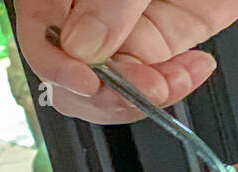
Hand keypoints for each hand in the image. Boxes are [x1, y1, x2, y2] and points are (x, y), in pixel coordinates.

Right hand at [15, 0, 237, 123]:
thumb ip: (106, 3)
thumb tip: (80, 49)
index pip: (41, 34)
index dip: (56, 65)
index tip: (86, 81)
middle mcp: (87, 13)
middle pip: (71, 77)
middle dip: (107, 94)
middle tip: (146, 87)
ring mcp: (124, 33)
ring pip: (112, 91)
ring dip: (144, 97)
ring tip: (175, 79)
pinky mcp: (163, 46)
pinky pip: (157, 83)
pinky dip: (176, 87)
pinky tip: (196, 66)